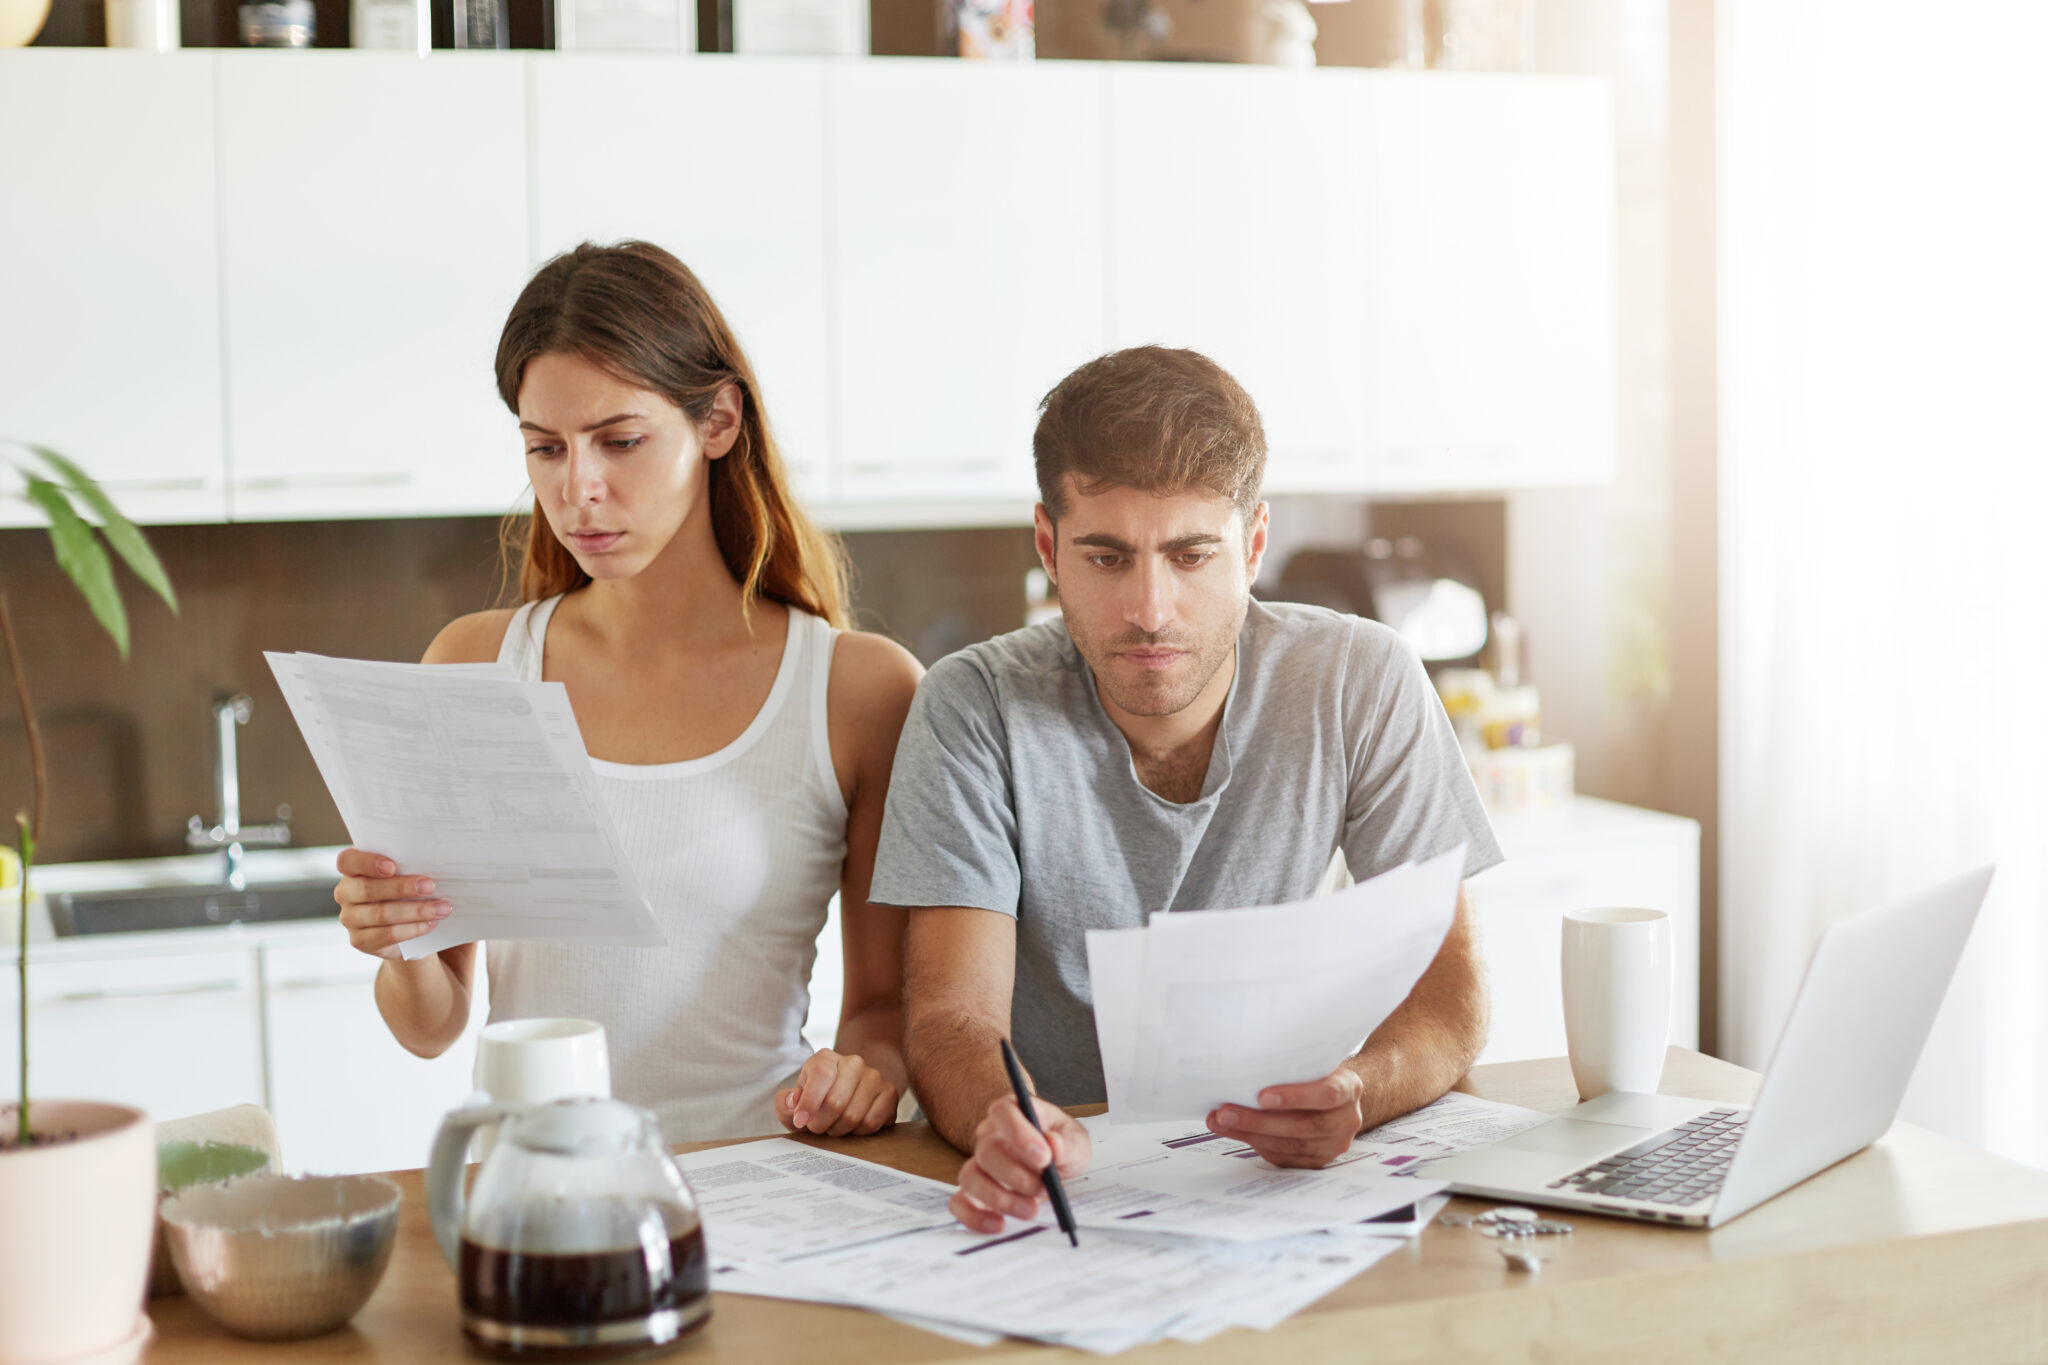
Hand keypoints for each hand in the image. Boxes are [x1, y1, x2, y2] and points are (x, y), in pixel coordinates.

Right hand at [333, 847, 449, 959]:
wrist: (406, 925)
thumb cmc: (407, 890)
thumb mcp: (407, 873)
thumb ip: (410, 865)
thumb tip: (437, 860)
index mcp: (352, 870)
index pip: (348, 861)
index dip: (367, 862)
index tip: (393, 866)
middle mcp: (345, 893)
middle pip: (367, 889)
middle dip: (402, 887)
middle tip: (430, 886)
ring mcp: (350, 919)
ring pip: (381, 913)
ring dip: (416, 910)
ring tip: (442, 908)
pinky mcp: (361, 941)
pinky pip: (387, 934)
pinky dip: (413, 928)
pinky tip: (431, 923)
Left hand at [774, 1050, 899, 1137]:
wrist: (844, 1096)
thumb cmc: (815, 1101)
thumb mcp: (793, 1102)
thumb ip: (785, 1103)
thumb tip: (794, 1102)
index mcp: (826, 1058)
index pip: (821, 1075)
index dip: (809, 1103)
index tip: (800, 1121)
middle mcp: (853, 1062)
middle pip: (836, 1102)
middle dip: (821, 1124)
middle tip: (817, 1127)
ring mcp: (874, 1077)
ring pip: (854, 1116)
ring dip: (839, 1130)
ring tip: (833, 1126)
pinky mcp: (889, 1093)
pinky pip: (872, 1123)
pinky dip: (858, 1133)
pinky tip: (852, 1127)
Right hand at [948, 1095, 1091, 1233]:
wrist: (1055, 1166)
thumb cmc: (1062, 1146)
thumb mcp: (1076, 1141)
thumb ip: (1067, 1143)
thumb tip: (1052, 1143)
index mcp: (1014, 1112)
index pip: (1003, 1112)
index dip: (1019, 1134)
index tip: (1043, 1158)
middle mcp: (990, 1135)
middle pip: (987, 1151)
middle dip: (1016, 1176)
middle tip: (1043, 1188)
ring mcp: (979, 1163)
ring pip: (971, 1177)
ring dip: (1000, 1199)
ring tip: (1030, 1209)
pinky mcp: (974, 1191)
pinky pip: (960, 1203)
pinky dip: (975, 1217)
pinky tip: (999, 1224)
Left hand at [1205, 1067, 1367, 1167]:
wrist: (1339, 1097)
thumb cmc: (1318, 1074)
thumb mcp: (1315, 1062)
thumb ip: (1293, 1066)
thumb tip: (1244, 1064)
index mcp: (1350, 1088)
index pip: (1327, 1094)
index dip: (1295, 1097)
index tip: (1261, 1096)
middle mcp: (1346, 1119)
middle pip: (1302, 1126)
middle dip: (1258, 1121)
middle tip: (1225, 1112)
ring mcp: (1334, 1145)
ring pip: (1290, 1146)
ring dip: (1250, 1134)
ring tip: (1221, 1122)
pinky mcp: (1317, 1161)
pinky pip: (1284, 1158)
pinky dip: (1256, 1145)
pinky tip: (1234, 1133)